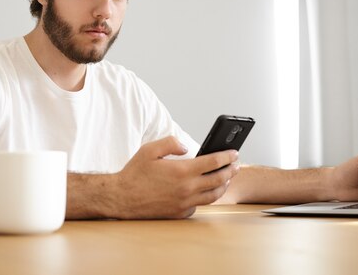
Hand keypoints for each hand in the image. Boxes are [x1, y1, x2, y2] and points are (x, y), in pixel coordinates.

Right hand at [114, 136, 239, 218]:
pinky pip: (199, 205)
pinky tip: (205, 191)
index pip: (213, 162)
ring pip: (213, 195)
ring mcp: (185, 203)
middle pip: (219, 179)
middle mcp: (187, 188)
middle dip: (231, 171)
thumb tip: (187, 147)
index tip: (234, 153)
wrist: (122, 198)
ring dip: (223, 186)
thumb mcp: (150, 149)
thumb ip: (171, 143)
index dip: (227, 156)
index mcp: (182, 171)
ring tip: (227, 179)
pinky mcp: (179, 213)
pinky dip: (205, 197)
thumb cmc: (135, 173)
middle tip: (236, 165)